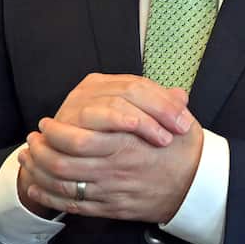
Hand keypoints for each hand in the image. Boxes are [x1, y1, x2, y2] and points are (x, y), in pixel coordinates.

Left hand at [18, 112, 203, 223]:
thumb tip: (133, 84)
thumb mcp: (174, 116)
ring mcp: (111, 191)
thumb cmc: (185, 149)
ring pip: (63, 185)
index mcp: (124, 142)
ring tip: (30, 159)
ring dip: (39, 171)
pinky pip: (74, 205)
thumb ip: (153, 99)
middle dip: (40, 151)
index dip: (54, 132)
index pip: (76, 138)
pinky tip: (37, 187)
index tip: (47, 123)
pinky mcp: (112, 209)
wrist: (199, 187)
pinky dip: (50, 197)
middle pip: (62, 163)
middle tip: (33, 139)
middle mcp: (113, 168)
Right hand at [52, 72, 191, 144]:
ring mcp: (75, 105)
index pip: (141, 84)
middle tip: (178, 131)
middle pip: (130, 91)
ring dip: (141, 122)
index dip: (165, 102)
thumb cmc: (99, 141)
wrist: (59, 160)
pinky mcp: (64, 123)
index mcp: (106, 83)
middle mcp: (89, 90)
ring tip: (162, 139)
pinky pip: (92, 123)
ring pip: (113, 104)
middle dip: (158, 111)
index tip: (185, 122)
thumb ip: (154, 108)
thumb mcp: (129, 121)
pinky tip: (131, 138)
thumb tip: (182, 97)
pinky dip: (115, 126)